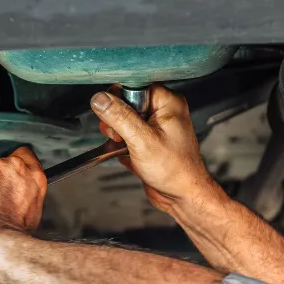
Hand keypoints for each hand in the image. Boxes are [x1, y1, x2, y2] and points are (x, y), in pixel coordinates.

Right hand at [92, 84, 220, 213]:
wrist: (182, 196)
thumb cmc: (174, 170)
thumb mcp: (141, 140)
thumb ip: (119, 117)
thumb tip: (100, 99)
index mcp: (168, 102)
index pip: (134, 86)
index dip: (120, 101)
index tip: (115, 117)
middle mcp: (163, 111)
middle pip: (126, 103)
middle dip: (116, 121)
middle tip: (120, 136)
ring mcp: (156, 126)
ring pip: (124, 120)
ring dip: (118, 135)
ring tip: (124, 146)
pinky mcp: (149, 140)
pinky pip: (128, 135)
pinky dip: (123, 146)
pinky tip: (128, 155)